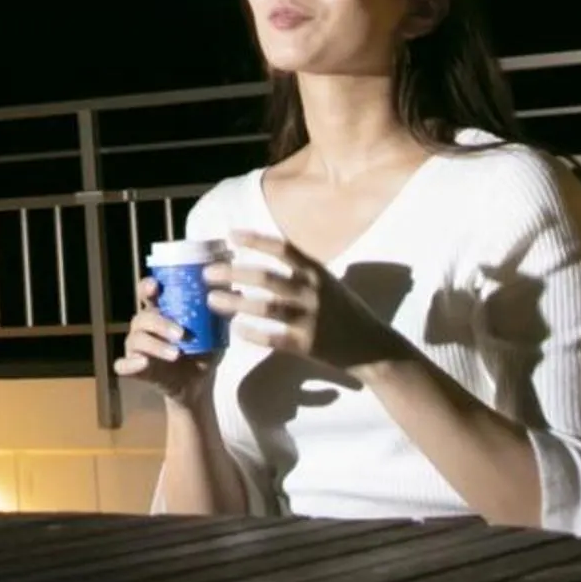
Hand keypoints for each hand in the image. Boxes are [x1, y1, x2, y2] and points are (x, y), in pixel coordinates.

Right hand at [111, 274, 215, 403]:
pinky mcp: (134, 368)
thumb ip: (221, 314)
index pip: (148, 293)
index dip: (148, 286)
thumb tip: (237, 291)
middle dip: (160, 323)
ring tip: (176, 354)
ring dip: (155, 345)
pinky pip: (122, 365)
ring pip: (136, 340)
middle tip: (181, 333)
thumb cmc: (203, 352)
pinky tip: (143, 363)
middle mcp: (144, 326)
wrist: (198, 385)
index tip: (156, 286)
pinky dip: (130, 364)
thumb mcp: (215, 333)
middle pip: (142, 317)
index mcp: (160, 312)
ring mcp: (136, 347)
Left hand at [204, 230, 412, 373]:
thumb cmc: (343, 310)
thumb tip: (262, 254)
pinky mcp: (308, 345)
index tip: (230, 235)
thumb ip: (299, 269)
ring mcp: (311, 318)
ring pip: (266, 308)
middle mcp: (313, 291)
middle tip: (207, 273)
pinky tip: (235, 330)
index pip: (282, 249)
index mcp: (316, 271)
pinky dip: (253, 333)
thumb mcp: (326, 281)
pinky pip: (274, 338)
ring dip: (235, 303)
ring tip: (212, 300)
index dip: (254, 240)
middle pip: (266, 278)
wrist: (372, 346)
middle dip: (233, 274)